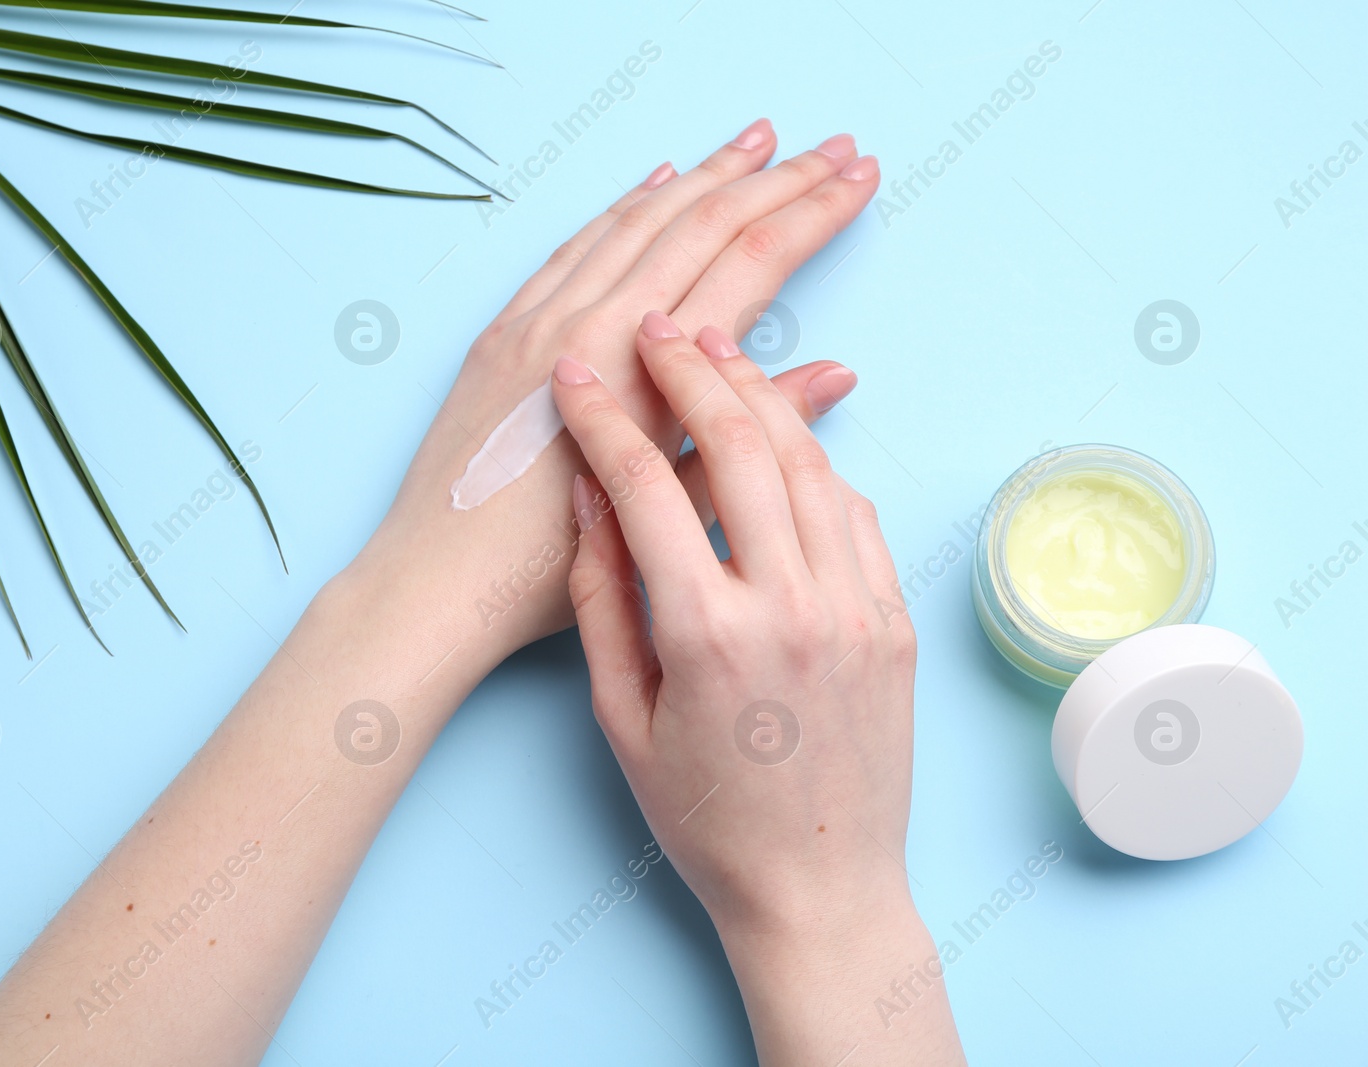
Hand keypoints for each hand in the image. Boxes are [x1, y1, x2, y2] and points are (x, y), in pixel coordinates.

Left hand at [355, 120, 878, 667]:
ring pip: (639, 220)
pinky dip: (622, 207)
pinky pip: (574, 245)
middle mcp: (593, 324)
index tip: (859, 178)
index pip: (752, 261)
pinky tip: (654, 184)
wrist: (438, 582)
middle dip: (776, 179)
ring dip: (705, 175)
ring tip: (755, 143)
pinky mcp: (502, 332)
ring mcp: (541, 319)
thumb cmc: (551, 568)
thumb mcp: (672, 507)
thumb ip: (751, 431)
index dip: (814, 213)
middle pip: (703, 223)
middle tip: (832, 148)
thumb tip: (834, 373)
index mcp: (646, 371)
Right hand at [553, 314, 963, 1064]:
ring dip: (761, 395)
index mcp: (706, 634)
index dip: (606, 418)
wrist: (819, 890)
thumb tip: (584, 497)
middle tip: (658, 326)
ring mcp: (857, 609)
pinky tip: (782, 437)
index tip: (578, 377)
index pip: (647, 485)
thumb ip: (601, 598)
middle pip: (741, 444)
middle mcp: (791, 606)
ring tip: (719, 351)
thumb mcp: (622, 717)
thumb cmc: (707, 818)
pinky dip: (815, 461)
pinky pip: (855, 512)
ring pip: (809, 462)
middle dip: (692, 369)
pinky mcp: (895, 620)